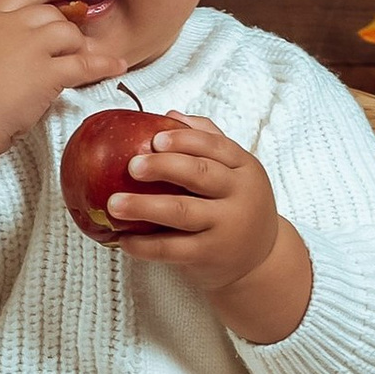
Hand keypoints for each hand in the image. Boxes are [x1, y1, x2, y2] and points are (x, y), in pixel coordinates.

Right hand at [0, 0, 116, 213]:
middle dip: (65, 24)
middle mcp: (12, 25)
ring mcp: (32, 47)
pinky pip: (85, 64)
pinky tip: (116, 65)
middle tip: (75, 35)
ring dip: (78, 45)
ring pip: (69, 33)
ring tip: (84, 55)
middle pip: (50, 13)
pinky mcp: (48, 72)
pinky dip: (104, 64)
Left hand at [109, 116, 313, 342]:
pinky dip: (145, 245)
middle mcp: (239, 195)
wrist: (260, 259)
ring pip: (182, 212)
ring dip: (144, 207)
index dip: (184, 140)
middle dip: (163, 167)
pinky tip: (124, 240)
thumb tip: (170, 114)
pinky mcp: (209, 255)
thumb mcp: (235, 172)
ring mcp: (225, 226)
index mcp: (244, 167)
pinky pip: (173, 248)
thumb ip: (208, 141)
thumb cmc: (237, 206)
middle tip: (131, 166)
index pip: (215, 146)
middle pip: (200, 174)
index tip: (154, 139)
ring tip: (114, 204)